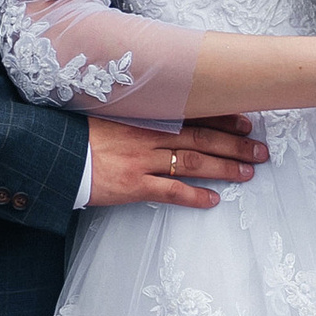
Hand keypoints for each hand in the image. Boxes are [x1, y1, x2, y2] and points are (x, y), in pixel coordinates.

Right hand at [87, 113, 270, 211]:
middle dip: (234, 145)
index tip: (245, 121)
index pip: (192, 115)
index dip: (221, 119)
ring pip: (193, 163)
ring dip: (224, 168)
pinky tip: (213, 200)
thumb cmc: (80, 135)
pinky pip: (171, 191)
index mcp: (145, 117)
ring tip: (248, 173)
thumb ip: (138, 117)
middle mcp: (149, 136)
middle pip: (201, 139)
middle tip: (260, 150)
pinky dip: (194, 196)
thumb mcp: (111, 116)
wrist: (55, 154)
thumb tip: (161, 117)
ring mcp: (143, 161)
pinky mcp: (134, 185)